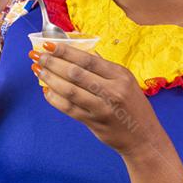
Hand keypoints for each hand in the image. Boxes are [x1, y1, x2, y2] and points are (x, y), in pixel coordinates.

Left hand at [30, 41, 162, 157]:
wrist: (143, 137)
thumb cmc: (133, 106)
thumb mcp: (126, 81)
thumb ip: (104, 68)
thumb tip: (78, 51)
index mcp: (120, 75)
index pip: (88, 60)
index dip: (66, 51)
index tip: (49, 45)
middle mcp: (112, 90)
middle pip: (75, 73)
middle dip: (53, 63)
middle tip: (39, 56)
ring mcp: (102, 108)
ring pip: (69, 90)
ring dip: (50, 79)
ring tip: (38, 70)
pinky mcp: (94, 122)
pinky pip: (69, 108)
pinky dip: (55, 99)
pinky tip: (46, 91)